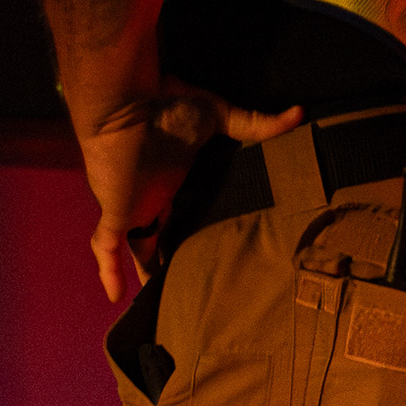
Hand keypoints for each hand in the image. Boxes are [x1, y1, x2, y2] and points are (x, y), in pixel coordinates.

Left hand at [76, 85, 303, 301]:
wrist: (126, 101)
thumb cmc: (165, 102)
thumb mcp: (218, 115)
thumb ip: (256, 123)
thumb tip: (299, 114)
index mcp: (171, 178)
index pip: (181, 213)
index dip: (191, 233)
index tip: (210, 255)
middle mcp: (150, 195)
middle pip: (159, 236)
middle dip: (169, 260)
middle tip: (190, 288)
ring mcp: (130, 205)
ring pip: (134, 248)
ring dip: (144, 272)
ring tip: (159, 304)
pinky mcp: (114, 211)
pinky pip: (106, 246)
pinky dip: (109, 270)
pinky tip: (115, 296)